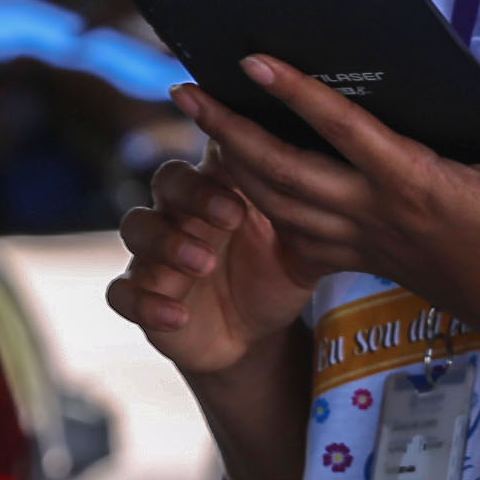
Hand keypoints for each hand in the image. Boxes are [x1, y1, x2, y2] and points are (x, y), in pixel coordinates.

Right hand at [106, 153, 320, 383]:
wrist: (254, 332)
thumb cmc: (275, 270)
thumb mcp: (303, 244)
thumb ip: (315, 209)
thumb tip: (355, 166)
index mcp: (221, 184)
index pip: (209, 149)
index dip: (215, 146)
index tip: (238, 148)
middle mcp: (182, 209)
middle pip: (168, 181)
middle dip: (196, 194)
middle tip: (232, 216)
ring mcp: (156, 250)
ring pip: (137, 227)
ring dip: (167, 242)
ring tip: (202, 262)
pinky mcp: (142, 294)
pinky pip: (123, 292)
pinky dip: (146, 302)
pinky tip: (177, 315)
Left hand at [173, 45, 479, 393]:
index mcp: (413, 186)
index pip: (341, 130)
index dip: (295, 94)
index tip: (251, 62)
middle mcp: (376, 213)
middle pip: (281, 171)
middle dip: (227, 131)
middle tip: (184, 92)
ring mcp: (365, 240)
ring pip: (278, 204)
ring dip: (232, 165)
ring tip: (199, 125)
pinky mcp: (366, 258)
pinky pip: (297, 233)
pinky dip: (262, 205)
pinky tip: (242, 183)